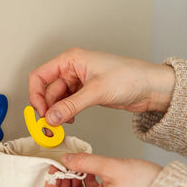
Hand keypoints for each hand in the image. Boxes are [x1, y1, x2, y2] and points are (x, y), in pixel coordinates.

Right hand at [28, 48, 174, 125]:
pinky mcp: (86, 93)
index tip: (40, 113)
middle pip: (47, 90)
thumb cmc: (130, 77)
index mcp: (71, 60)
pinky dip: (66, 114)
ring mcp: (79, 82)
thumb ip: (70, 106)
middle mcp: (72, 69)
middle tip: (49, 126)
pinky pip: (68, 104)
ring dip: (56, 113)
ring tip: (60, 126)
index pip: (40, 76)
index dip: (36, 95)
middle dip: (47, 108)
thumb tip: (50, 117)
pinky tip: (70, 121)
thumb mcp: (96, 92)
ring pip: (57, 99)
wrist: (150, 87)